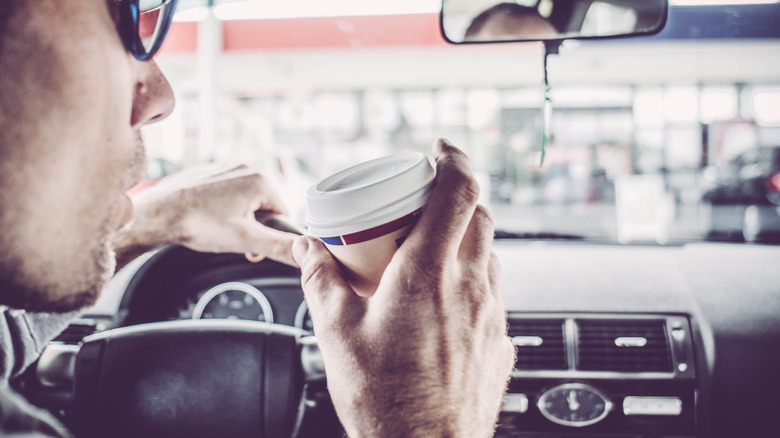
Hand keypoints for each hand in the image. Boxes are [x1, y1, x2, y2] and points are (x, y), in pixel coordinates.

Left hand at [113, 163, 297, 269]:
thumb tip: (305, 253)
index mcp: (260, 180)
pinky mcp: (208, 172)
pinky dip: (220, 209)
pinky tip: (206, 219)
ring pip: (244, 201)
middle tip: (232, 239)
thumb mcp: (246, 241)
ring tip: (216, 228)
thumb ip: (280, 247)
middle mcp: (244, 167)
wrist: (157, 215)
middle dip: (252, 227)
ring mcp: (224, 168)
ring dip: (236, 219)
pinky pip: (226, 194)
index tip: (251, 245)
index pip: (282, 213)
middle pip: (263, 206)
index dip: (268, 235)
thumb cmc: (198, 225)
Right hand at [293, 139, 514, 436]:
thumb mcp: (337, 334)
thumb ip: (320, 280)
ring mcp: (491, 313)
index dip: (455, 158)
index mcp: (428, 274)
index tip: (441, 149)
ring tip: (429, 252)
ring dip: (464, 238)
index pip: (459, 192)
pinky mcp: (499, 339)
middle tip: (424, 203)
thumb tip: (309, 248)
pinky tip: (442, 301)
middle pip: (480, 215)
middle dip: (455, 196)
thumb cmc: (385, 401)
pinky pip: (492, 290)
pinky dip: (471, 278)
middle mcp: (470, 287)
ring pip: (489, 252)